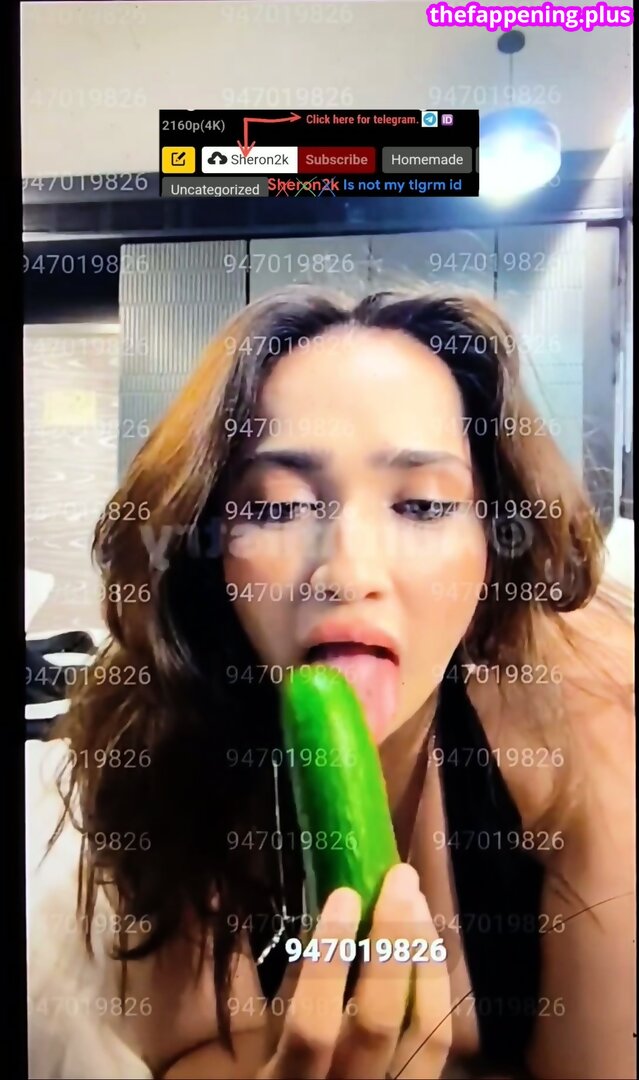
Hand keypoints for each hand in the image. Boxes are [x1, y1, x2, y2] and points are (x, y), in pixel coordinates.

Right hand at [258, 863, 451, 1079]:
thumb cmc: (249, 1076)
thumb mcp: (239, 1048)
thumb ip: (255, 988)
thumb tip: (265, 900)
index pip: (311, 1029)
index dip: (330, 960)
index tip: (343, 895)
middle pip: (379, 1025)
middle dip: (393, 944)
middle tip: (399, 879)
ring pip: (427, 1034)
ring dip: (424, 957)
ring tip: (416, 899)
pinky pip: (437, 1040)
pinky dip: (435, 985)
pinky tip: (426, 942)